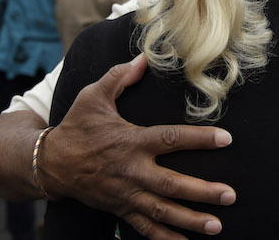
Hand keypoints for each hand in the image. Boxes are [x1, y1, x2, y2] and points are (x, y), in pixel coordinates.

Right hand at [38, 54, 235, 238]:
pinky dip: (165, 238)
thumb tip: (144, 57)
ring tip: (216, 225)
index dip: (199, 139)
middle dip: (202, 192)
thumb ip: (120, 76)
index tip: (226, 139)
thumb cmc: (76, 127)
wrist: (49, 163)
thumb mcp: (93, 96)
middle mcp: (132, 171)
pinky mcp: (119, 209)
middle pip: (172, 184)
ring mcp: (126, 194)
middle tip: (229, 195)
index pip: (171, 139)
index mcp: (131, 142)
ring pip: (162, 211)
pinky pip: (144, 228)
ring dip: (190, 220)